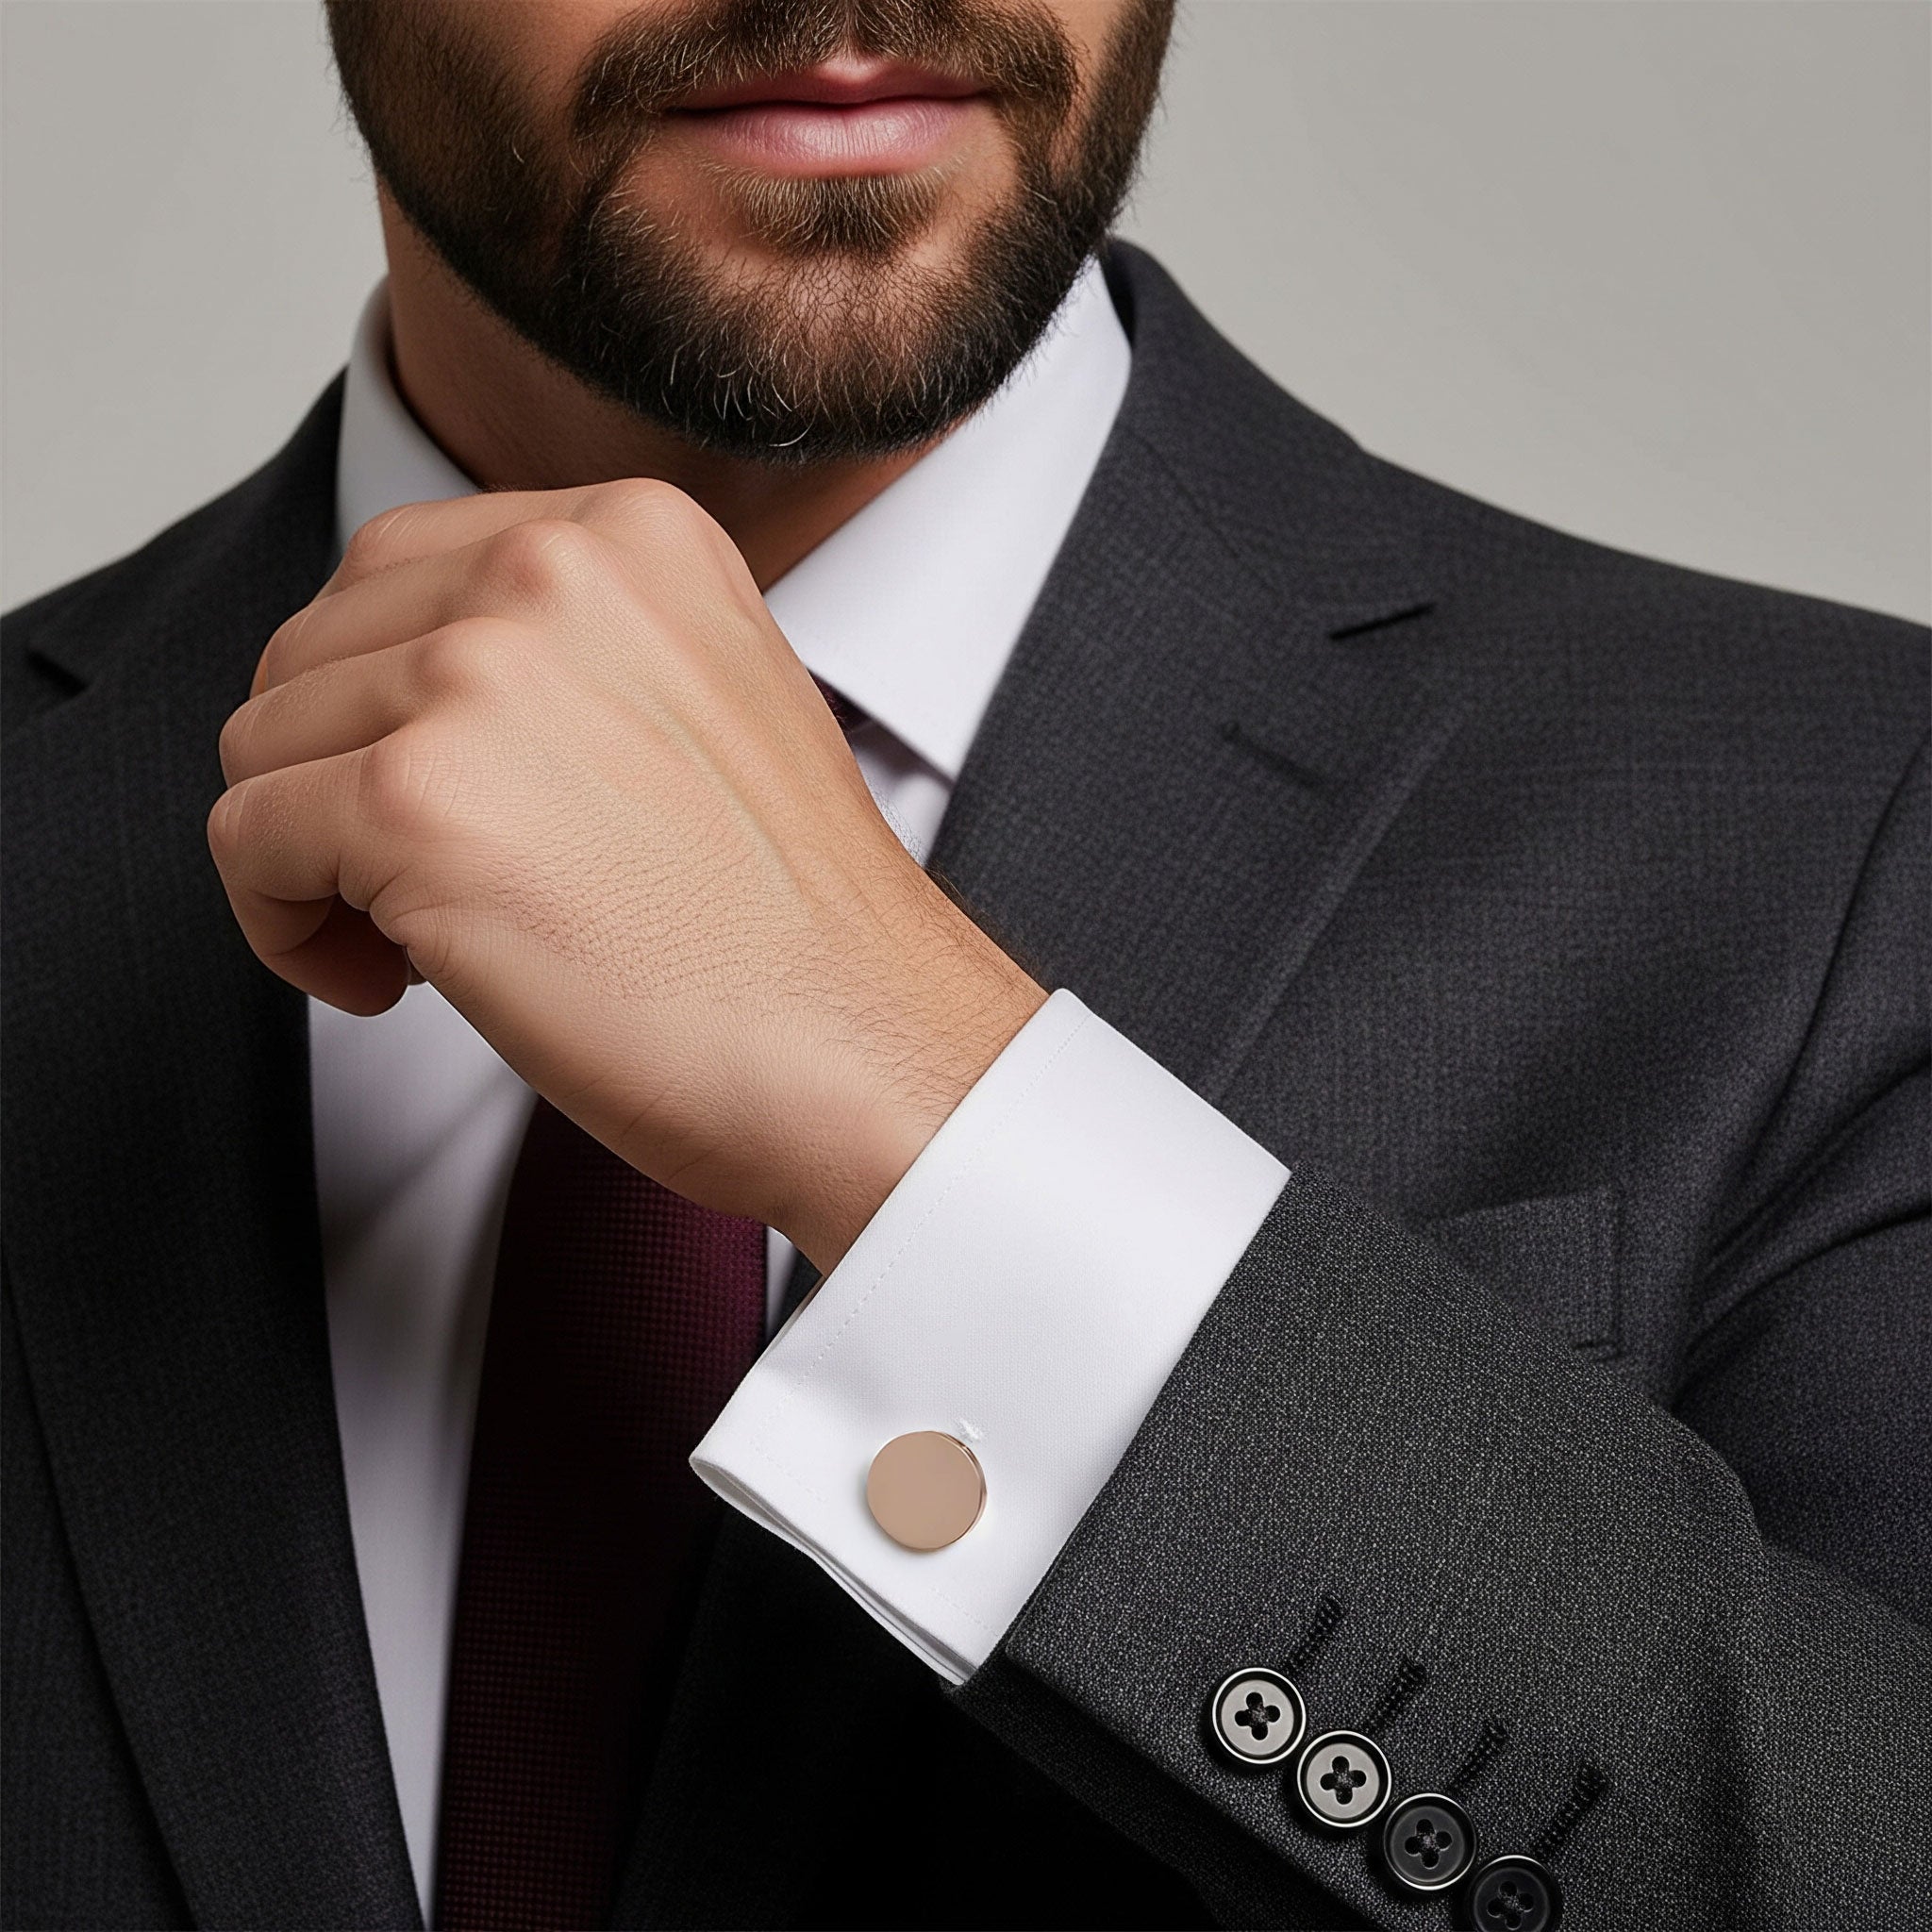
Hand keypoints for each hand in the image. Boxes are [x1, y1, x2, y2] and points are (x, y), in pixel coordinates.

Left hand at [209, 480, 1045, 1269]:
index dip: (388, 705)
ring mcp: (476, 676)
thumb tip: (408, 686)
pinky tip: (395, 981)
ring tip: (419, 940)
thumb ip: (570, 653)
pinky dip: (285, 929)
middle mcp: (549, 570)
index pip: (397, 573)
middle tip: (425, 885)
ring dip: (312, 860)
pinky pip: (244, 844)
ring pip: (262, 747)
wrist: (863, 1050)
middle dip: (338, 780)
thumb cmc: (793, 926)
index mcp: (632, 532)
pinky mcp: (411, 802)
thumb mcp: (707, 702)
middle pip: (312, 653)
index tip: (446, 801)